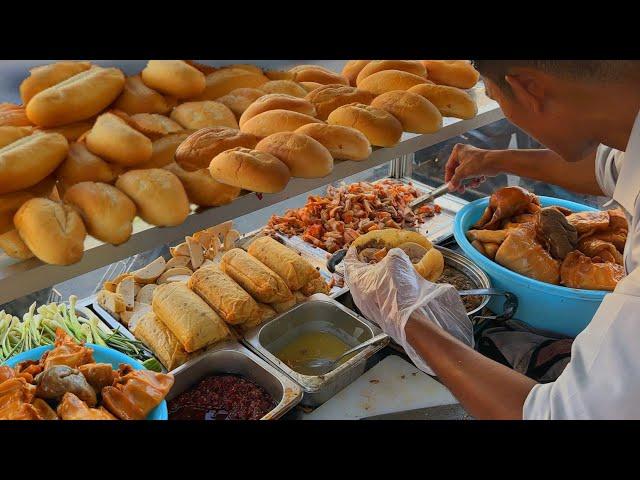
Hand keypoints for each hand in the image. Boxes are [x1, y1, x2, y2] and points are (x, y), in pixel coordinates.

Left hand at [343, 247, 473, 374]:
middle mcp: (355, 291)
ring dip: (371, 278)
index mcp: (355, 277)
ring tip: (381, 271)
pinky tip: (388, 286)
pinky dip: (377, 289)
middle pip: (355, 274)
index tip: (356, 247)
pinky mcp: (373, 313)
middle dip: (362, 265)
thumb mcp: (396, 260)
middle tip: (369, 258)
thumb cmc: (396, 287)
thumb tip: (393, 255)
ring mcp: (363, 304)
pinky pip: (372, 296)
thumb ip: (391, 254)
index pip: (349, 260)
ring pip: (364, 286)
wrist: (405, 317)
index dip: (353, 251)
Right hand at [445, 144, 501, 192]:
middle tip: (461, 189)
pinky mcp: (479, 163)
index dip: (448, 178)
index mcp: (458, 151)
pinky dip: (475, 179)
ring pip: (466, 174)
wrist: (496, 162)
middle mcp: (464, 153)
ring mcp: (472, 158)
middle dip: (461, 181)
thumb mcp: (463, 172)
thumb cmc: (479, 162)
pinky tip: (479, 180)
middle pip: (458, 171)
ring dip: (469, 181)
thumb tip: (450, 187)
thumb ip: (455, 181)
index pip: (449, 166)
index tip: (449, 186)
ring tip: (473, 184)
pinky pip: (473, 174)